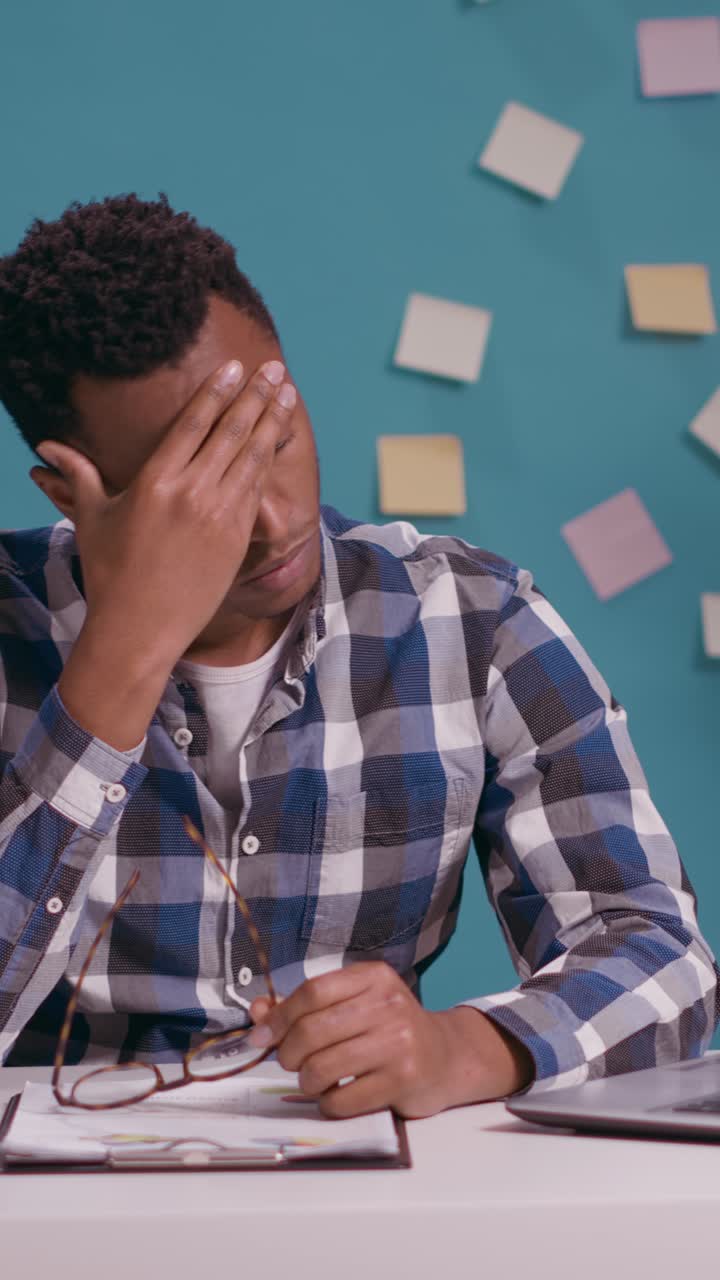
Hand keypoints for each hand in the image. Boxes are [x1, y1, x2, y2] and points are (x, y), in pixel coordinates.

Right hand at [30, 358, 295, 666]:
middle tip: (275, 369)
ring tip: (287, 394)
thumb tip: (45, 448)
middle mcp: (191, 494)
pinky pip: (257, 491)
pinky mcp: (236, 540)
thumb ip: (78, 475)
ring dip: (272, 422)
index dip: (217, 392)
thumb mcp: (92, 519)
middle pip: (231, 433)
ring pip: (252, 458)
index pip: (193, 424)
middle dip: (256, 397)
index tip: (236, 367)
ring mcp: (219, 517)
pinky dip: (269, 462)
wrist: (139, 630)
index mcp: (155, 482)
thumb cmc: (110, 574)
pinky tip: (278, 441)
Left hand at [248, 962, 534, 1118]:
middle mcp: (389, 1005)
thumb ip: (305, 1007)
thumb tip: (258, 1014)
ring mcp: (399, 1043)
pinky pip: (343, 1099)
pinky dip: (328, 1103)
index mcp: (374, 978)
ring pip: (322, 1067)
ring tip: (313, 1080)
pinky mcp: (404, 1080)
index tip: (261, 1036)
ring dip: (306, 1081)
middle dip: (287, 1053)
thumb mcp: (353, 1005)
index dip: (279, 1016)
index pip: (313, 991)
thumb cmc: (389, 1029)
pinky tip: (337, 1096)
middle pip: (313, 1030)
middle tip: (288, 1062)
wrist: (446, 1056)